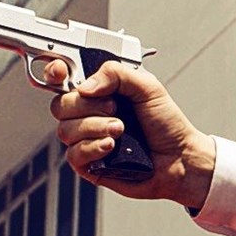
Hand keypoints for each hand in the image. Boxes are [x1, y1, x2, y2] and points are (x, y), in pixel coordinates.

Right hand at [46, 60, 215, 207]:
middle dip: (88, 106)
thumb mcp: (148, 87)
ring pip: (65, 130)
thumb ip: (117, 74)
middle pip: (59, 105)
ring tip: (122, 130)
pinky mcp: (89, 163)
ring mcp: (87, 139)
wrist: (181, 158)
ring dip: (96, 128)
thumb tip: (84, 87)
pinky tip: (113, 147)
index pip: (61, 79)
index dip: (53, 72)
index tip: (61, 71)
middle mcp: (89, 114)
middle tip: (116, 109)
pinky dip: (93, 148)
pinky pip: (73, 154)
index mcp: (99, 92)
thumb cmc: (167, 124)